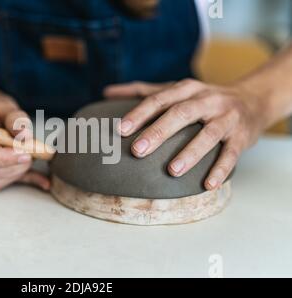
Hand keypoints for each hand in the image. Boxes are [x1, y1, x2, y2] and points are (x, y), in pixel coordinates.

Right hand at [0, 97, 49, 190]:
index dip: (2, 156)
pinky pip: (6, 184)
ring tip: (29, 154)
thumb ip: (16, 118)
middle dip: (16, 164)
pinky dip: (27, 180)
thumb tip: (23, 134)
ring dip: (19, 170)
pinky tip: (43, 181)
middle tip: (32, 152)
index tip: (23, 150)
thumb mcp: (6, 107)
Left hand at [104, 79, 265, 189]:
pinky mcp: (241, 136)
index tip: (120, 130)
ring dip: (190, 152)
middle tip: (137, 151)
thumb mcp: (176, 90)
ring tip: (172, 171)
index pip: (159, 99)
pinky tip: (207, 184)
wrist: (253, 100)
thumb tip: (106, 92)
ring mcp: (226, 117)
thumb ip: (142, 91)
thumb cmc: (203, 99)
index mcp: (186, 89)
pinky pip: (231, 153)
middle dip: (158, 132)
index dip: (140, 114)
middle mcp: (206, 100)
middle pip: (181, 113)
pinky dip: (221, 168)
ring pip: (208, 133)